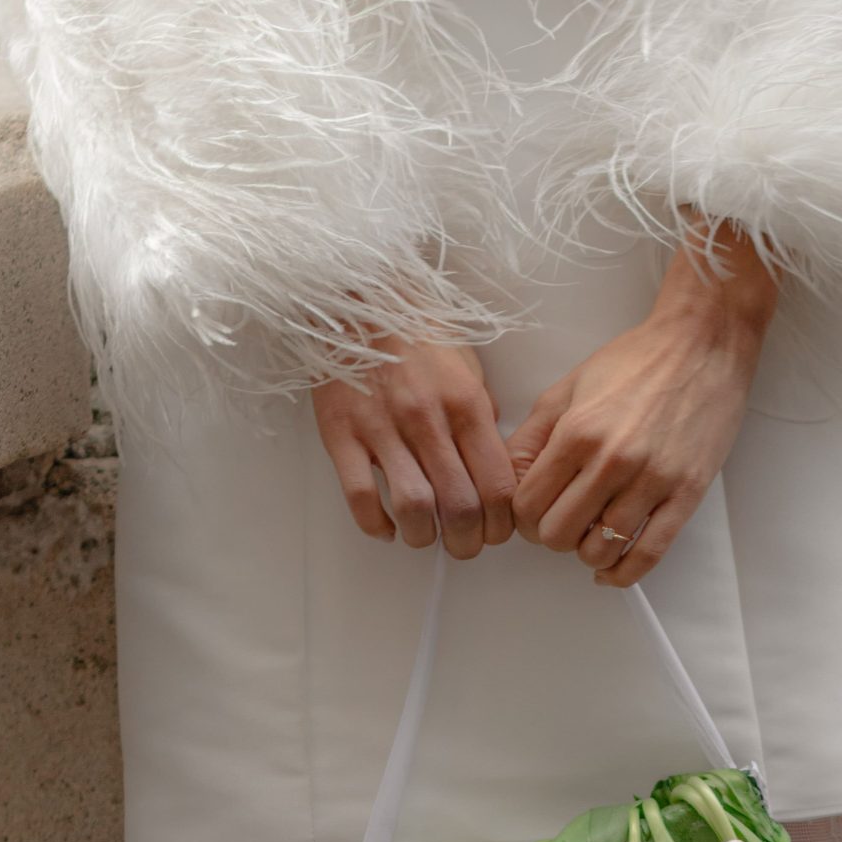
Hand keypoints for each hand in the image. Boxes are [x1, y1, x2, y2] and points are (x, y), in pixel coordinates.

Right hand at [311, 340, 515, 558]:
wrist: (356, 296)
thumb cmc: (417, 333)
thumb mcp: (467, 366)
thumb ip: (483, 418)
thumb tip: (496, 466)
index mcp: (465, 403)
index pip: (497, 486)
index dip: (501, 525)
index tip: (496, 533)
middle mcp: (426, 417)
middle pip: (459, 507)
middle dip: (467, 542)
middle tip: (463, 545)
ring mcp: (381, 426)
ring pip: (414, 509)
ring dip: (424, 537)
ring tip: (425, 536)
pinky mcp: (340, 432)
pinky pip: (360, 498)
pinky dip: (377, 526)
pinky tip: (387, 528)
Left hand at [506, 227, 779, 588]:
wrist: (703, 344)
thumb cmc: (637, 362)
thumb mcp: (568, 389)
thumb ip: (532, 437)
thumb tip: (508, 480)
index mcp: (576, 432)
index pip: (527, 506)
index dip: (524, 518)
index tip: (535, 513)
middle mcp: (611, 460)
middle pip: (557, 534)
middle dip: (553, 535)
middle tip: (564, 522)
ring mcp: (651, 480)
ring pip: (599, 550)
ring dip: (588, 550)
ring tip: (593, 532)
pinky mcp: (685, 494)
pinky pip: (647, 555)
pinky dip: (622, 572)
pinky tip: (611, 568)